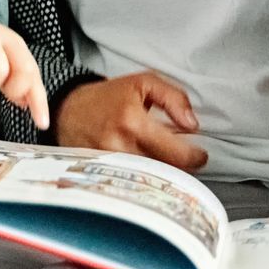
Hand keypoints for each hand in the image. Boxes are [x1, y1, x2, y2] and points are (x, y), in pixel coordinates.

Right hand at [55, 72, 206, 170]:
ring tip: (167, 165)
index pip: (175, 153)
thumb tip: (192, 124)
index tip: (200, 155)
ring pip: (149, 182)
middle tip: (186, 161)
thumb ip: (174, 98)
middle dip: (180, 168)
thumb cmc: (108, 97)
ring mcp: (108, 166)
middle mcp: (119, 147)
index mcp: (132, 122)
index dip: (194, 157)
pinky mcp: (100, 177)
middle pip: (164, 172)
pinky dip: (143, 182)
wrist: (68, 110)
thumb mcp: (144, 83)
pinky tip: (148, 174)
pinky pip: (131, 186)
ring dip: (163, 176)